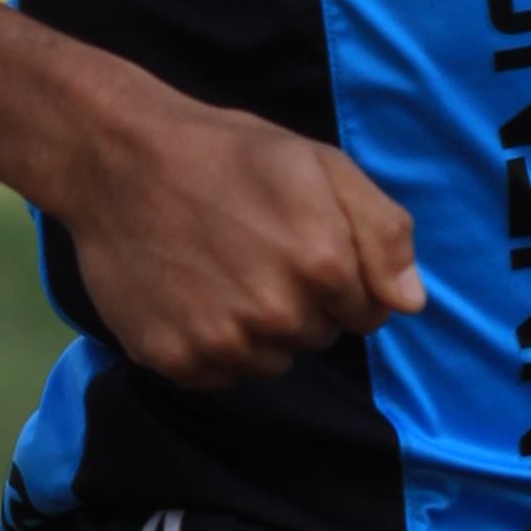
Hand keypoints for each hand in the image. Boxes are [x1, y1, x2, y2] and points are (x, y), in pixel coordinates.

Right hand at [53, 66, 426, 388]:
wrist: (120, 158)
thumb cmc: (230, 155)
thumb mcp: (322, 164)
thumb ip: (383, 232)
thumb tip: (410, 303)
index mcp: (325, 264)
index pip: (369, 314)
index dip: (341, 279)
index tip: (302, 243)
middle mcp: (278, 314)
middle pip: (318, 338)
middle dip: (299, 302)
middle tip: (253, 249)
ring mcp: (223, 342)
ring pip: (270, 362)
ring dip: (256, 330)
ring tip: (220, 271)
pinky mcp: (175, 361)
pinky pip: (219, 375)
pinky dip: (210, 345)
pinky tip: (190, 295)